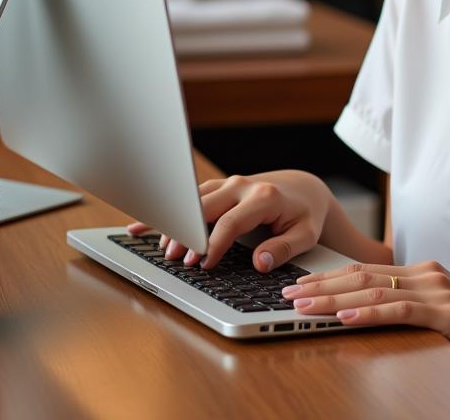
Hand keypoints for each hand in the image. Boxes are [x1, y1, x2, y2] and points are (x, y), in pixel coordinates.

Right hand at [126, 170, 334, 271]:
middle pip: (204, 208)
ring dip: (177, 223)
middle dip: (188, 234)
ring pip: (193, 201)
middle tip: (175, 260)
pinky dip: (169, 211)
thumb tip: (260, 263)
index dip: (213, 245)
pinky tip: (143, 224)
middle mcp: (242, 186)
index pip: (230, 223)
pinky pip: (190, 198)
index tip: (202, 266)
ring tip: (163, 249)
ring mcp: (228, 185)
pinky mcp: (219, 188)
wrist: (303, 189)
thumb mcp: (306, 234)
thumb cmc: (304, 214)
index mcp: (263, 197)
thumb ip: (285, 248)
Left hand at [279, 260, 449, 389]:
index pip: (366, 270)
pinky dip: (368, 313)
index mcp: (424, 272)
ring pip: (374, 291)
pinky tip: (344, 316)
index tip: (299, 284)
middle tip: (286, 293)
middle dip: (321, 285)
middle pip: (362, 276)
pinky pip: (399, 311)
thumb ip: (410, 307)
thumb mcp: (439, 317)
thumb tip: (366, 314)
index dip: (329, 277)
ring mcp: (437, 291)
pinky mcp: (446, 314)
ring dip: (333, 299)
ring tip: (303, 305)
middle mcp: (428, 274)